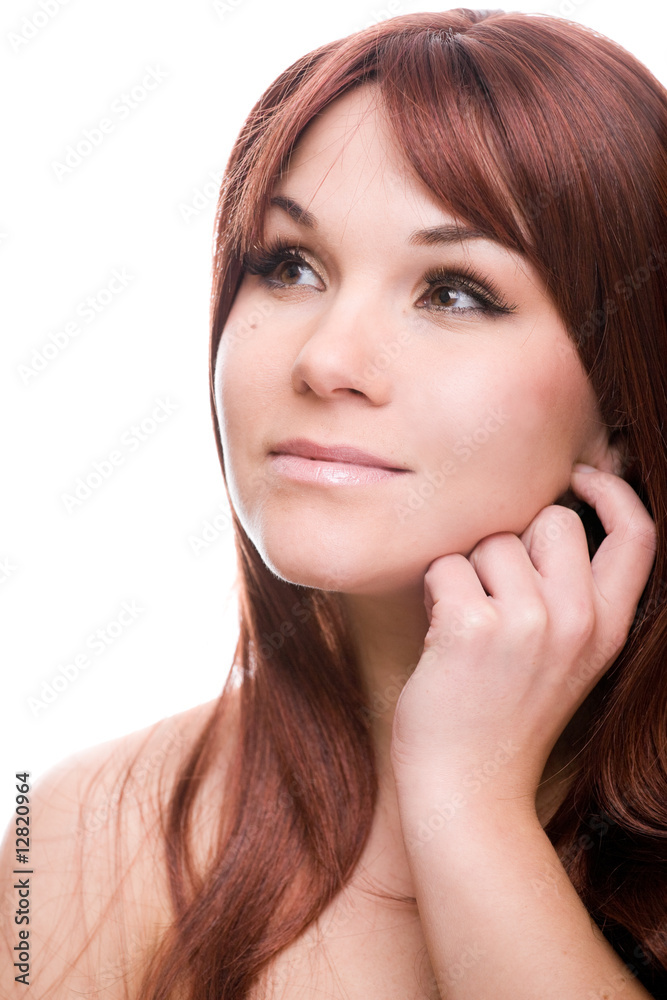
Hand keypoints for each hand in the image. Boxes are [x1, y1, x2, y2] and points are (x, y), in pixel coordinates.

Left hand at [390, 464, 656, 818]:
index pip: (638, 535)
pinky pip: (445, 566)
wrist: (468, 789)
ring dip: (467, 573)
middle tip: (493, 594)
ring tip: (466, 627)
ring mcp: (528, 624)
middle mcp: (578, 621)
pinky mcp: (472, 627)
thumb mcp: (568, 658)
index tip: (580, 474)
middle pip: (552, 520)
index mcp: (608, 627)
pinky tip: (440, 637)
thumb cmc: (505, 714)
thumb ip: (574, 594)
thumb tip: (552, 513)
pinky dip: (433, 593)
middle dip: (514, 542)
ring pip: (490, 540)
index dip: (613, 491)